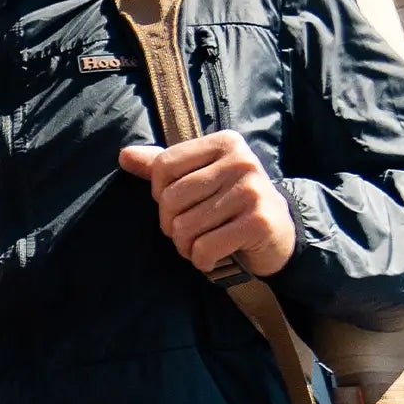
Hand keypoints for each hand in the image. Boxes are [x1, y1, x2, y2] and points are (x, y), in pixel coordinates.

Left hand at [118, 131, 296, 278]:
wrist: (280, 233)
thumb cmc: (232, 204)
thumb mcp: (202, 177)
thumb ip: (164, 166)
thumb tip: (123, 155)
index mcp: (224, 142)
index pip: (164, 166)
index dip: (160, 195)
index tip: (179, 206)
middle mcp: (240, 161)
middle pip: (171, 199)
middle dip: (172, 226)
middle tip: (189, 233)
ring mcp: (251, 191)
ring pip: (186, 228)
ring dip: (187, 247)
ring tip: (202, 245)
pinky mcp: (258, 223)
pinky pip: (205, 248)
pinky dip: (202, 261)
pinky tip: (214, 258)